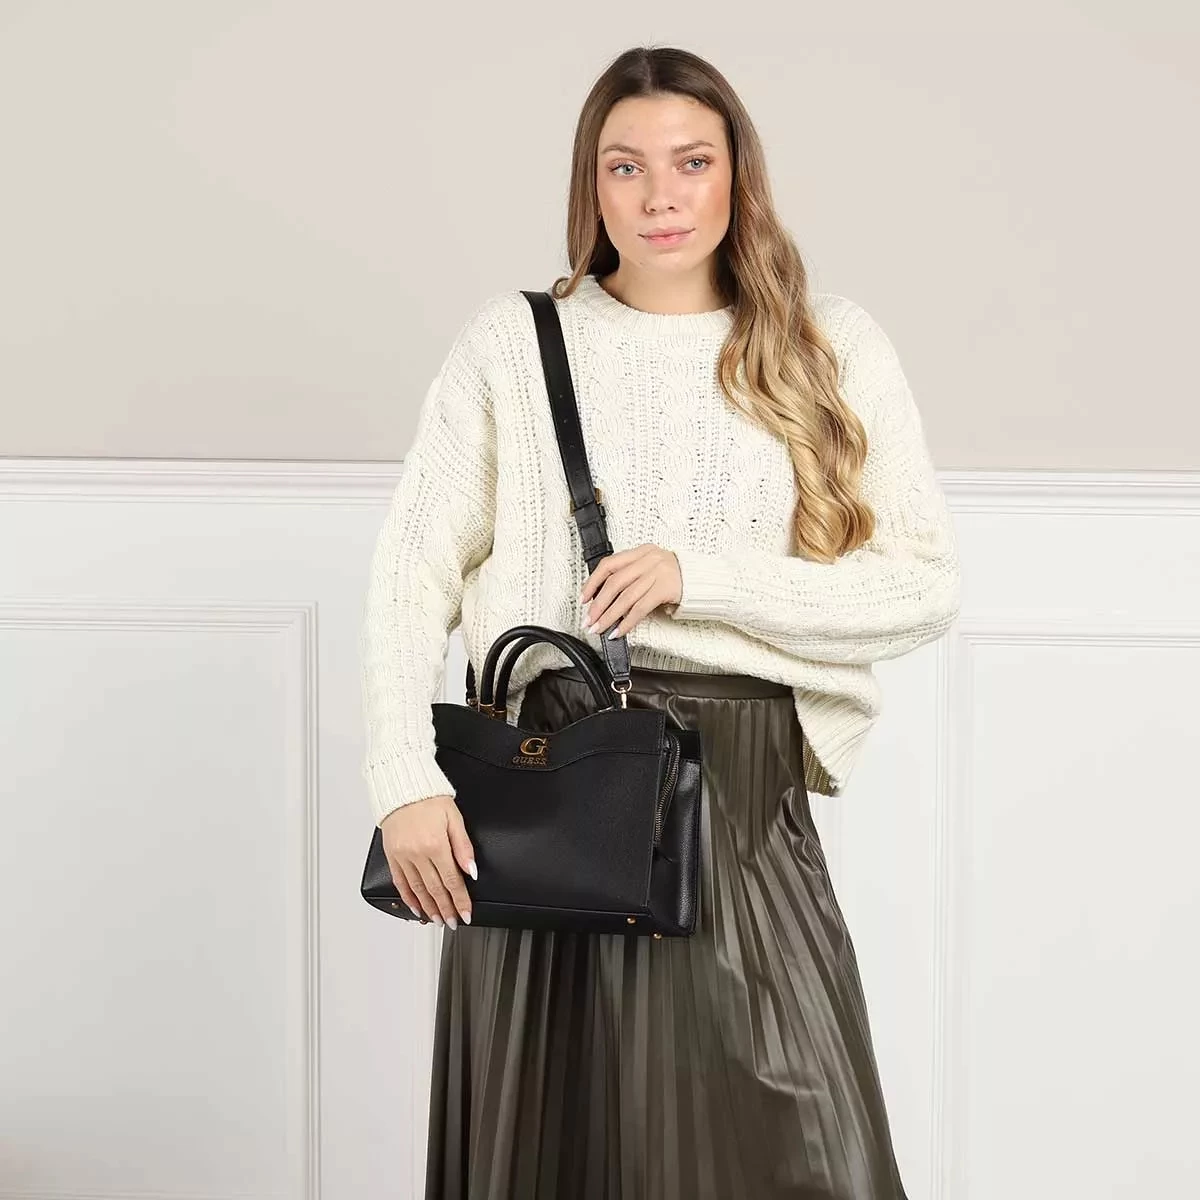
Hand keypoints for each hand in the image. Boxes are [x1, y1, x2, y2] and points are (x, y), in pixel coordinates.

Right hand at [379, 794, 475, 928]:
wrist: (402, 786)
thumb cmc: (429, 798)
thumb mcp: (454, 817)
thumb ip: (463, 846)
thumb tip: (471, 870)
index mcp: (435, 844)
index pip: (451, 880)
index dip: (460, 900)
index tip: (466, 913)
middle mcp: (417, 853)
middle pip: (434, 888)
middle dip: (445, 908)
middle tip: (452, 922)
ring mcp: (402, 856)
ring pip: (417, 889)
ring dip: (428, 907)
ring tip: (437, 919)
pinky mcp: (392, 855)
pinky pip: (400, 882)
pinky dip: (408, 897)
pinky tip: (416, 907)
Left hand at [580, 544, 682, 638]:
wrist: (704, 581)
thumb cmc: (676, 578)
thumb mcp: (652, 569)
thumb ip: (631, 577)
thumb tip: (604, 600)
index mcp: (641, 552)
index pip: (609, 564)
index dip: (593, 582)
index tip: (583, 598)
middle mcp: (648, 559)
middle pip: (614, 582)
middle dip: (598, 604)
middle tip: (589, 619)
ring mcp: (658, 572)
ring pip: (625, 597)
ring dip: (609, 615)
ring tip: (600, 628)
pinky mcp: (666, 588)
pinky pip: (640, 608)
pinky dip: (627, 622)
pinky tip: (619, 631)